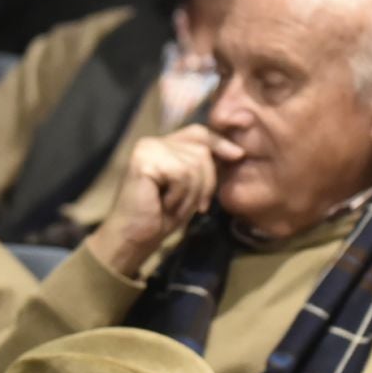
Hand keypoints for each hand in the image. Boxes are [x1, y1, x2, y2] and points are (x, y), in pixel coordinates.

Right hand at [86, 125, 242, 277]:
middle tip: (191, 206)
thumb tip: (237, 152)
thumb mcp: (190, 189)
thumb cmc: (160, 217)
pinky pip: (181, 175)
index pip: (198, 133)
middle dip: (205, 183)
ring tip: (172, 206)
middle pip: (201, 151)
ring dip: (190, 194)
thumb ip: (202, 167)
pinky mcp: (143, 160)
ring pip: (194, 165)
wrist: (132, 239)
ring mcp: (147, 149)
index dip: (220, 143)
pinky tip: (163, 205)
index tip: (239, 155)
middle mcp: (152, 142)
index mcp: (162, 145)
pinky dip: (179, 197)